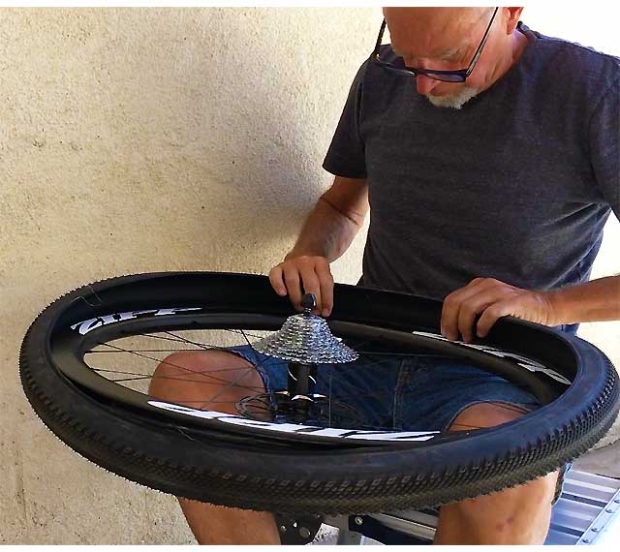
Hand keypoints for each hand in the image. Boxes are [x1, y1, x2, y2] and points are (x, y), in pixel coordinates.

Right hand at [268, 255, 333, 316]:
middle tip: (313, 311)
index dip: (326, 299)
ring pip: (292, 281)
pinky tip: (283, 294)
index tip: (325, 312)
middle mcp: (305, 262)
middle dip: (313, 301)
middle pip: (310, 283)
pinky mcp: (278, 267)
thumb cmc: (313, 270)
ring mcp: (291, 264)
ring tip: (300, 307)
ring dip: (297, 298)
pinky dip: (278, 286)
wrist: (301, 254)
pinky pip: (275, 276)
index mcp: (320, 263)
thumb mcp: (323, 276)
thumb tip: (323, 310)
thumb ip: (324, 291)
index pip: (326, 282)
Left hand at [441, 278, 557, 341]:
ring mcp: (499, 292)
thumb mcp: (489, 306)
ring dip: (465, 326)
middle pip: (456, 303)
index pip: (452, 299)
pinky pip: (490, 313)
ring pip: (469, 307)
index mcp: (478, 285)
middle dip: (451, 323)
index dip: (445, 317)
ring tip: (469, 337)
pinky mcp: (512, 301)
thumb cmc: (515, 312)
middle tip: (455, 338)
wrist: (546, 307)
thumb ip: (473, 310)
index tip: (446, 332)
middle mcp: (486, 285)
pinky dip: (482, 325)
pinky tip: (483, 333)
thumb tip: (452, 327)